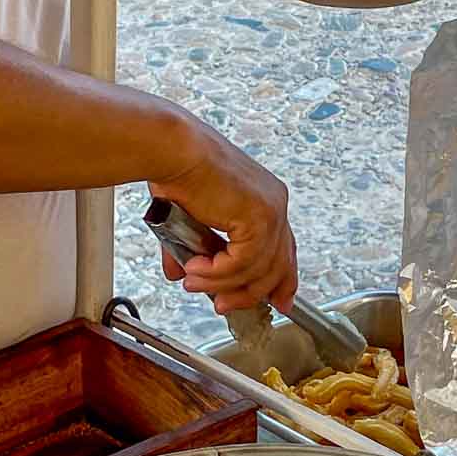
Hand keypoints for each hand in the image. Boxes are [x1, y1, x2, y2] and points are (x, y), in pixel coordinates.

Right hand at [150, 125, 297, 313]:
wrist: (173, 151)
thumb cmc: (178, 170)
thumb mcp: (188, 220)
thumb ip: (192, 248)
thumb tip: (180, 272)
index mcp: (266, 199)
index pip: (283, 249)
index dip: (281, 280)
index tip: (277, 302)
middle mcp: (274, 203)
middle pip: (278, 265)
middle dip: (250, 293)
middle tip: (224, 304)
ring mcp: (271, 210)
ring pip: (256, 269)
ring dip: (221, 283)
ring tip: (194, 282)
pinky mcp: (259, 218)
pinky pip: (242, 263)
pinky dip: (217, 272)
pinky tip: (197, 269)